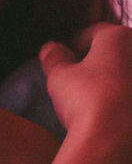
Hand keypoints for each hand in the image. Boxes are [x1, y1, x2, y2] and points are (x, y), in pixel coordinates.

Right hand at [40, 22, 131, 162]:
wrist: (113, 144)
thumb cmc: (87, 102)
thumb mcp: (58, 74)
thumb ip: (55, 56)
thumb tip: (52, 48)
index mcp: (118, 36)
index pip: (93, 33)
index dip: (75, 44)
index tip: (66, 57)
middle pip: (114, 52)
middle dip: (97, 62)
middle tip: (78, 77)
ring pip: (125, 74)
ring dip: (113, 81)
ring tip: (94, 98)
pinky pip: (129, 96)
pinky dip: (122, 100)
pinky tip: (110, 113)